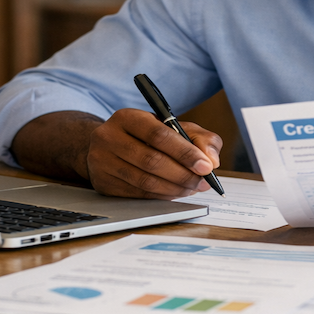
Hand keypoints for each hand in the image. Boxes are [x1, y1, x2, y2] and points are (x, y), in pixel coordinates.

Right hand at [84, 108, 222, 198]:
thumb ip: (200, 138)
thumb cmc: (147, 135)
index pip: (158, 134)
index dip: (184, 152)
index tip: (206, 166)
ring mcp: (102, 162)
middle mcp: (109, 137)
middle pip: (151, 160)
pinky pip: (137, 194)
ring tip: (192, 188)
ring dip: (175, 188)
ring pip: (144, 181)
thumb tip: (212, 160)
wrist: (109, 145)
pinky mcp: (102, 183)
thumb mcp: (174, 127)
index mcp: (127, 117)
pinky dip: (161, 196)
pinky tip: (175, 192)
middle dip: (183, 174)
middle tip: (203, 182)